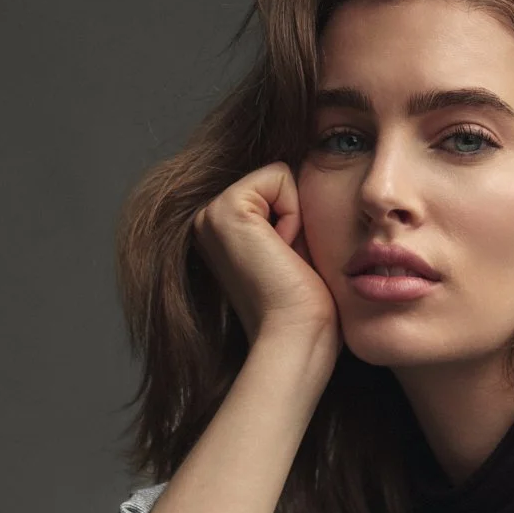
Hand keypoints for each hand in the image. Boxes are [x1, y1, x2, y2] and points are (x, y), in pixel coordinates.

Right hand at [191, 161, 341, 354]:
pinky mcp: (224, 210)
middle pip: (277, 180)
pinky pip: (279, 176)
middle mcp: (207, 220)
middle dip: (296, 218)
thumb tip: (307, 175)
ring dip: (296, 219)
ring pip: (279, 176)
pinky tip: (282, 253)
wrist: (296, 338)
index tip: (287, 265)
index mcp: (221, 231)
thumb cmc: (304, 308)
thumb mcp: (295, 251)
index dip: (298, 222)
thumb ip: (288, 216)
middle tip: (287, 265)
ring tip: (284, 262)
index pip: (277, 188)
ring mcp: (210, 214)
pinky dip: (294, 215)